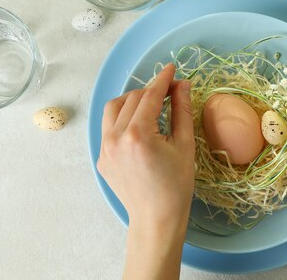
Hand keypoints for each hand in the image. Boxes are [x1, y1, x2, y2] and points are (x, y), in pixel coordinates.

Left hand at [97, 63, 193, 279]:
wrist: (156, 218)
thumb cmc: (176, 184)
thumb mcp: (185, 144)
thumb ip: (181, 110)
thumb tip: (182, 85)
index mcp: (138, 135)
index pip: (150, 96)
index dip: (162, 80)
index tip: (171, 68)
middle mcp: (115, 138)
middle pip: (131, 99)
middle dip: (150, 91)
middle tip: (170, 92)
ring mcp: (104, 149)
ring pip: (113, 109)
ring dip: (132, 101)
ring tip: (151, 106)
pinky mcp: (101, 158)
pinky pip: (109, 128)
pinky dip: (123, 119)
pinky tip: (140, 127)